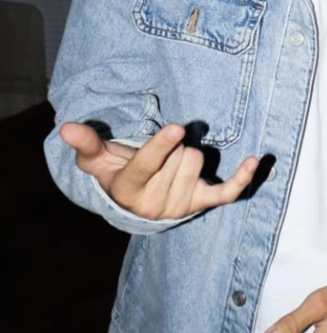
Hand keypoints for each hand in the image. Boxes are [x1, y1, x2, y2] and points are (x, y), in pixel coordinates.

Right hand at [60, 121, 256, 219]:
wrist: (132, 204)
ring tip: (170, 162)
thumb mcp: (96, 160)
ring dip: (187, 154)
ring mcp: (180, 205)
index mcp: (129, 189)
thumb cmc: (115, 173)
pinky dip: (242, 178)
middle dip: (172, 146)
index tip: (176, 128)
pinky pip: (226, 192)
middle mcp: (156, 202)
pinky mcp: (200, 204)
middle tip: (159, 152)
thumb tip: (67, 127)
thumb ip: (87, 143)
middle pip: (179, 156)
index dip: (162, 147)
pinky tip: (254, 160)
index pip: (148, 165)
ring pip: (197, 162)